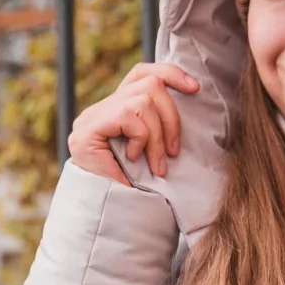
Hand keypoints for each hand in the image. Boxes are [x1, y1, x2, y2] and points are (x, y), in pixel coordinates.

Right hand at [67, 62, 200, 186]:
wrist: (104, 210)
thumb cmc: (133, 183)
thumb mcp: (153, 149)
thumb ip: (160, 125)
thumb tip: (192, 96)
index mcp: (118, 108)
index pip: (143, 73)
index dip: (170, 74)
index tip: (194, 87)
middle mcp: (102, 107)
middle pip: (149, 85)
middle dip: (171, 118)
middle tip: (173, 153)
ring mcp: (93, 116)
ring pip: (143, 101)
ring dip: (157, 136)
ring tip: (156, 164)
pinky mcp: (89, 127)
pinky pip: (130, 116)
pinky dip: (140, 139)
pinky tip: (133, 158)